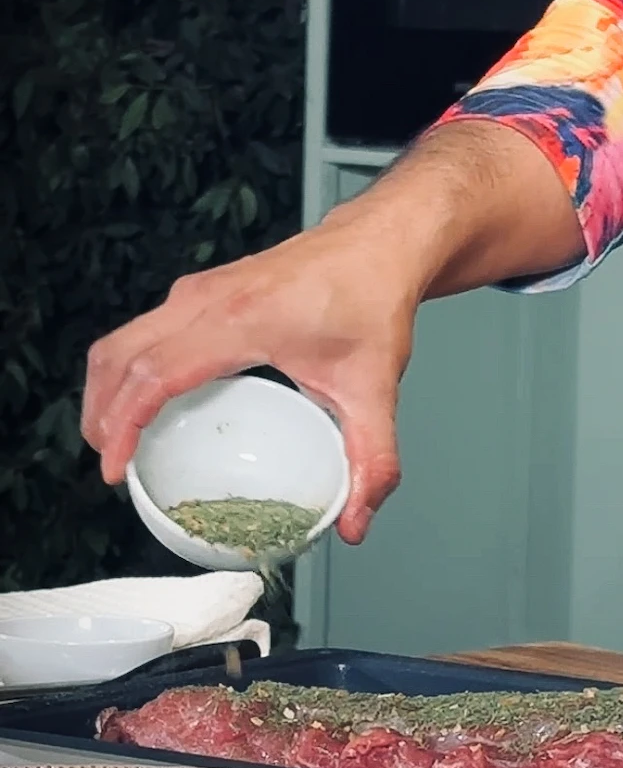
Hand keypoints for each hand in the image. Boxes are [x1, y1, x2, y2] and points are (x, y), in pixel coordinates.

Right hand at [82, 200, 417, 543]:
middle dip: (100, 414)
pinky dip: (129, 367)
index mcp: (240, 321)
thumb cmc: (372, 301)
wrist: (379, 244)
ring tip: (112, 439)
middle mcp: (207, 299)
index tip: (115, 468)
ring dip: (106, 389)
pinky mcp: (203, 289)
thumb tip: (356, 523)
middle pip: (120, 356)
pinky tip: (145, 402)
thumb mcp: (375, 390)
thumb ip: (371, 462)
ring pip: (123, 339)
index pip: (155, 373)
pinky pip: (144, 329)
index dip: (123, 425)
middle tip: (108, 465)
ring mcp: (200, 290)